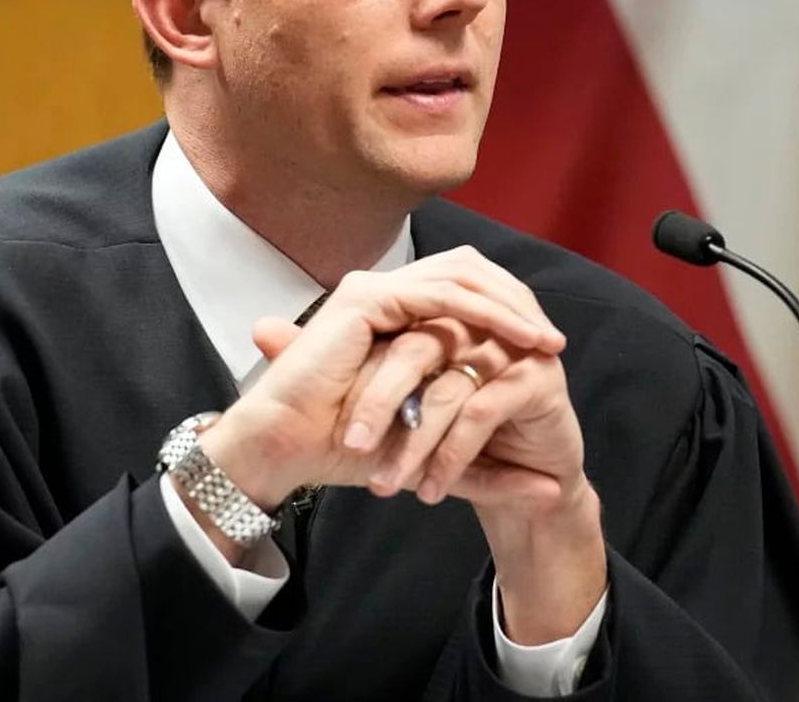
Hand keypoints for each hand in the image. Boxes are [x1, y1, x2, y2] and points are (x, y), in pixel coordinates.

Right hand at [196, 247, 566, 510]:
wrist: (284, 447)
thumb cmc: (345, 451)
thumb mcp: (437, 453)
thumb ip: (488, 464)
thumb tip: (550, 490)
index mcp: (391, 313)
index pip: (461, 290)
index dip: (506, 311)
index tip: (546, 348)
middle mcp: (383, 293)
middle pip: (467, 272)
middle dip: (516, 303)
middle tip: (555, 342)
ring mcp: (374, 291)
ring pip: (462, 278)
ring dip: (510, 309)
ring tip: (547, 343)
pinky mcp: (367, 300)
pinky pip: (442, 296)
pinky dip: (487, 314)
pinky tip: (518, 339)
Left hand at [333, 293, 605, 643]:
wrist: (517, 484)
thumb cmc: (446, 433)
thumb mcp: (382, 399)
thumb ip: (324, 357)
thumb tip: (260, 326)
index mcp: (435, 310)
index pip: (391, 323)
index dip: (362, 372)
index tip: (328, 419)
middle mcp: (475, 319)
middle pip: (416, 348)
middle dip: (380, 404)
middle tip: (353, 448)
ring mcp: (511, 345)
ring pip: (446, 386)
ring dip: (413, 441)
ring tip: (386, 484)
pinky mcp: (537, 379)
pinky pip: (483, 410)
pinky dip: (452, 453)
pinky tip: (432, 488)